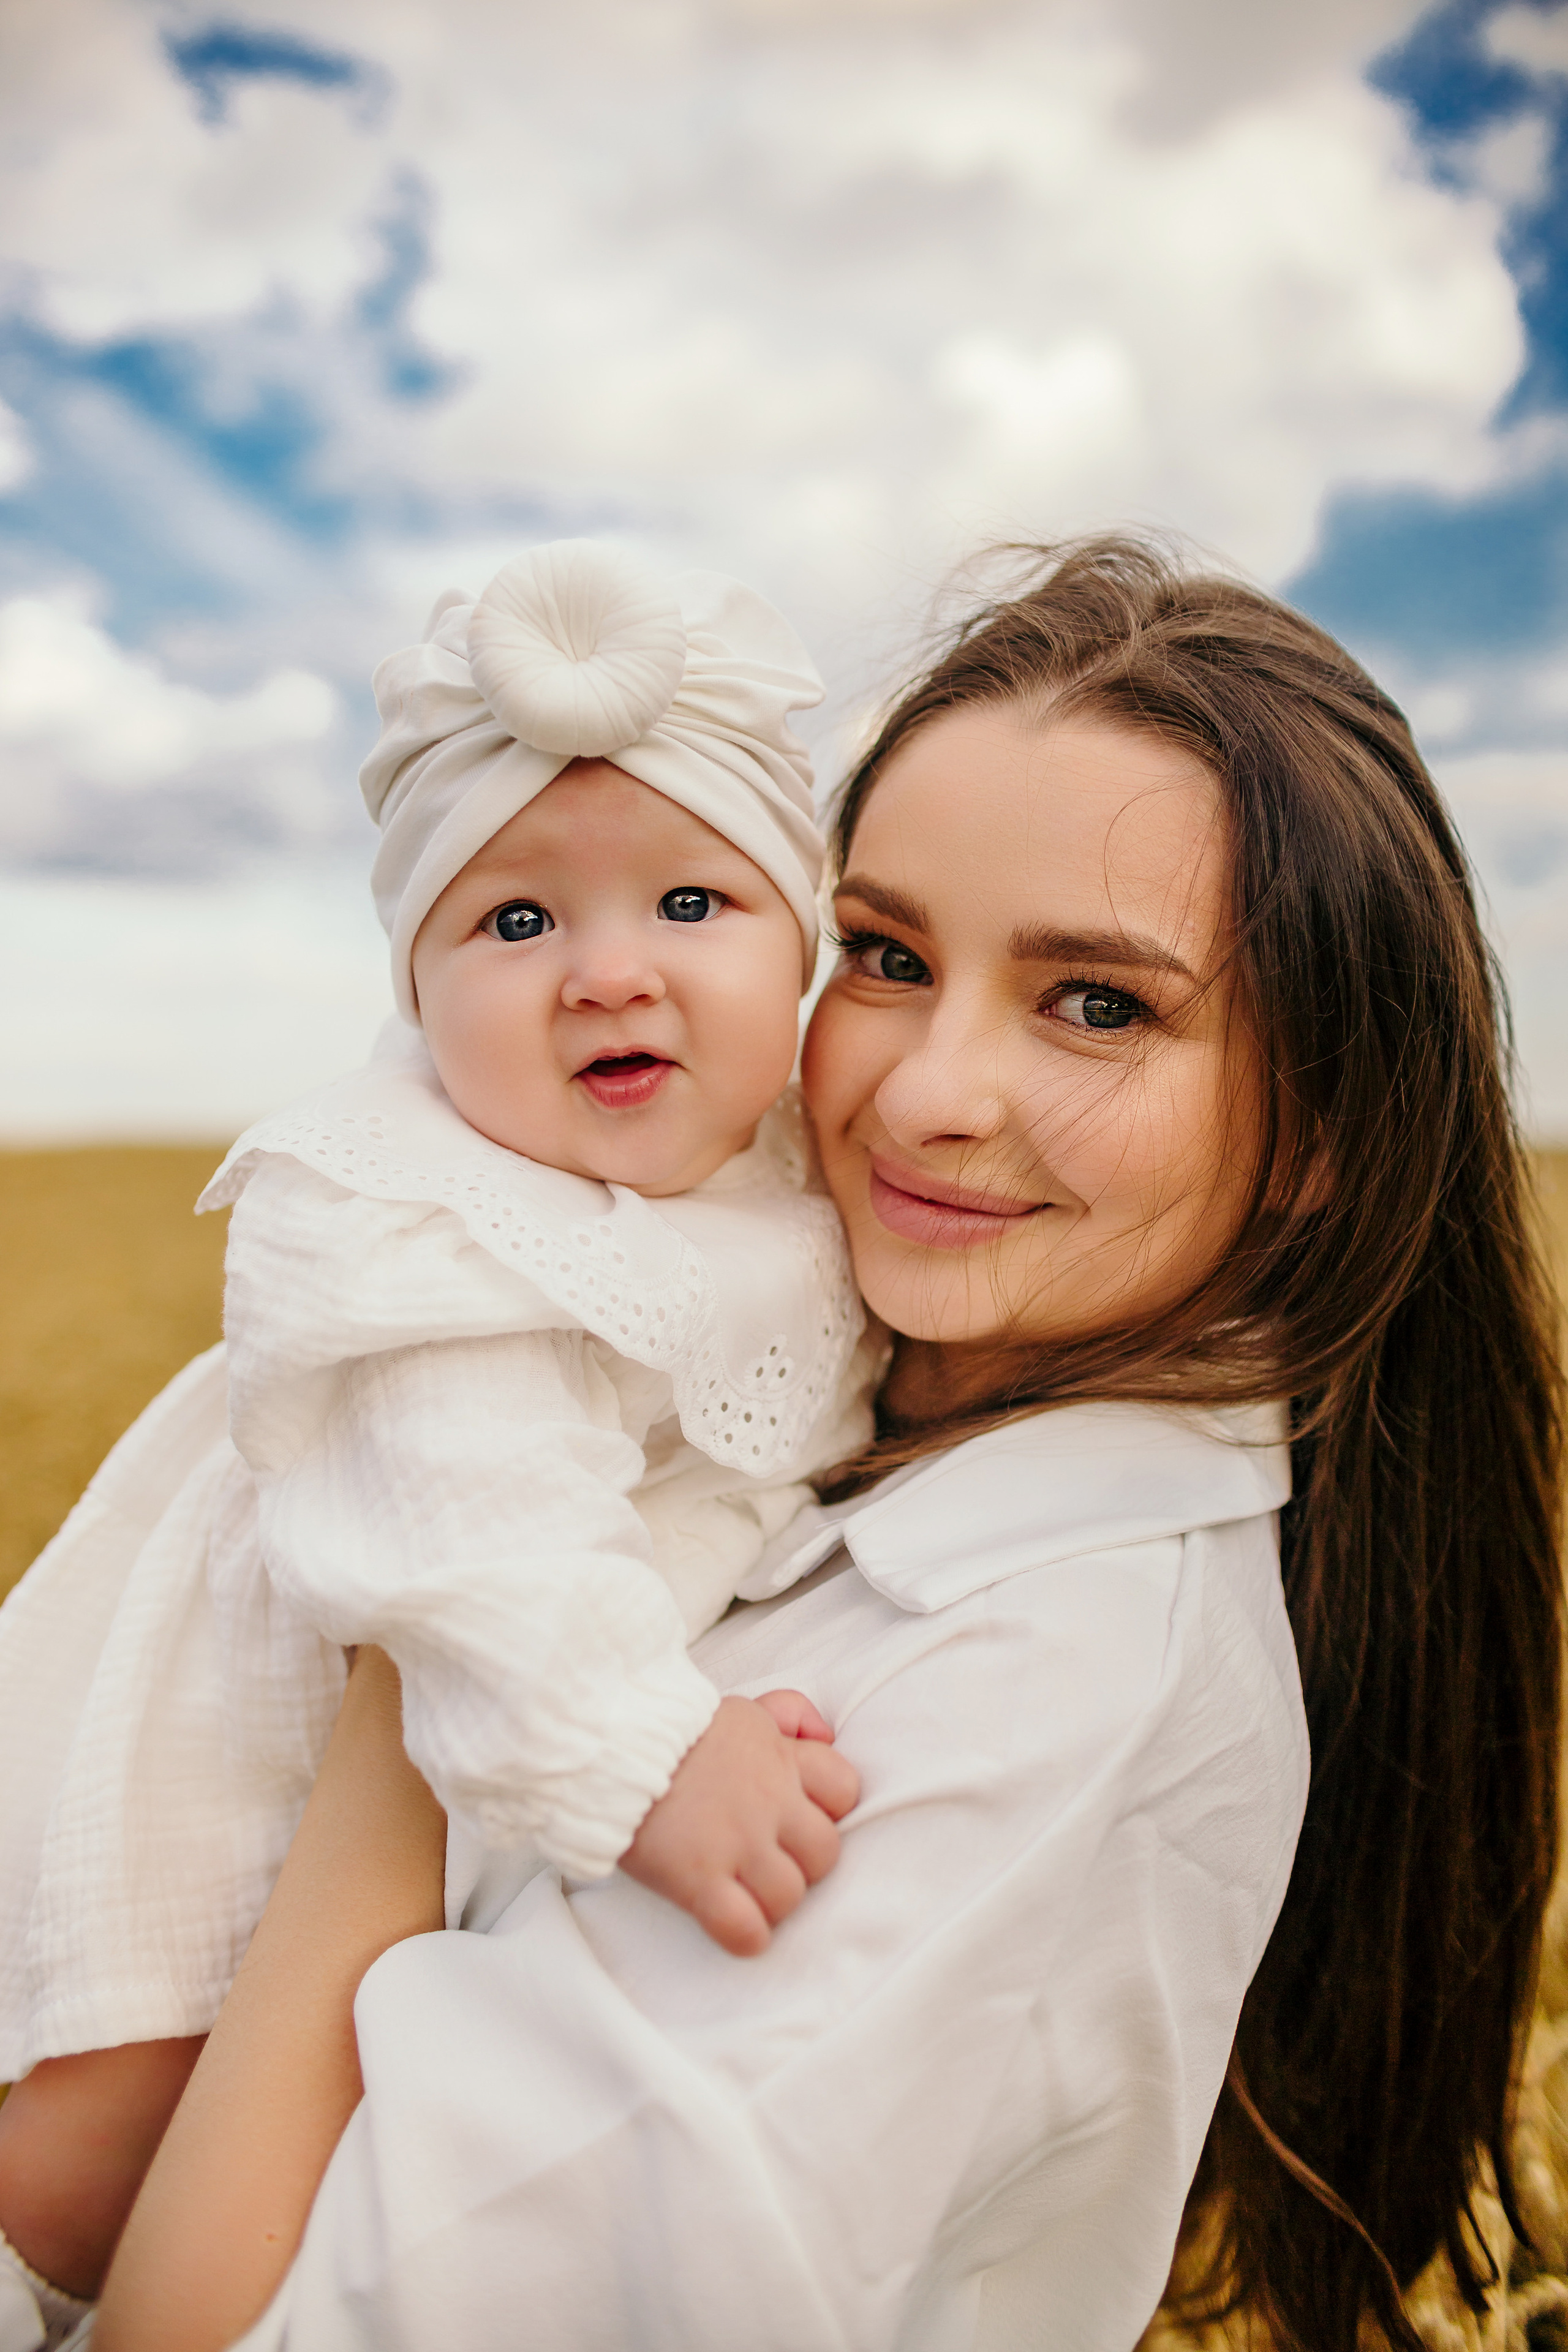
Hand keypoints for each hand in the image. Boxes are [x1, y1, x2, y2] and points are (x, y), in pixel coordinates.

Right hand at [620, 1691, 858, 1956]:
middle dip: (804, 1865)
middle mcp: (768, 1800)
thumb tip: (825, 1733)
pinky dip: (745, 1936)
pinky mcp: (698, 1878)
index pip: (844, 1790)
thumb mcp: (739, 1708)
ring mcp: (736, 1842)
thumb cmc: (671, 1730)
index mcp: (779, 1756)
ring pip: (790, 1896)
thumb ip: (787, 1712)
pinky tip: (729, 1923)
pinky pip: (746, 1930)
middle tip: (769, 1862)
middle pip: (825, 1854)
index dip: (828, 1811)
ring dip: (771, 1903)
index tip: (797, 1818)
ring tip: (745, 1894)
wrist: (611, 1744)